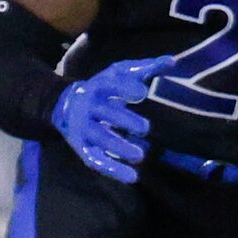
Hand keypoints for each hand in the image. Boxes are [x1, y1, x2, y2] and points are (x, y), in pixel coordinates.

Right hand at [51, 54, 173, 184]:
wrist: (65, 103)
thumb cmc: (103, 87)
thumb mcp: (120, 73)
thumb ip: (146, 67)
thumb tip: (172, 61)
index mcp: (99, 85)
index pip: (111, 85)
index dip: (125, 88)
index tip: (142, 93)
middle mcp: (89, 107)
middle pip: (106, 113)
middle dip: (124, 121)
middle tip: (145, 128)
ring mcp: (83, 128)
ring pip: (100, 138)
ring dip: (119, 148)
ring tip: (140, 155)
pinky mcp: (81, 147)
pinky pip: (95, 159)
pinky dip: (112, 169)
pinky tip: (132, 177)